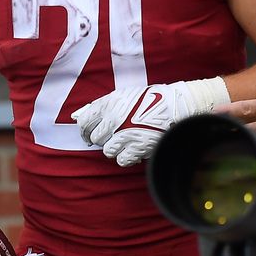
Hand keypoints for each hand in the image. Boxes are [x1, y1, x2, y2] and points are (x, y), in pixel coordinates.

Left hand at [73, 77, 229, 166]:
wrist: (175, 107)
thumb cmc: (150, 99)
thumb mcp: (123, 95)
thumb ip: (101, 106)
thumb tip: (80, 116)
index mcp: (109, 104)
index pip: (84, 122)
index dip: (84, 131)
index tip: (88, 135)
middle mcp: (114, 120)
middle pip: (96, 138)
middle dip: (103, 139)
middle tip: (113, 136)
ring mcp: (125, 136)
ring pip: (107, 151)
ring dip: (115, 148)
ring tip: (126, 141)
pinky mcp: (137, 149)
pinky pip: (122, 160)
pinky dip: (127, 157)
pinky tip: (133, 149)